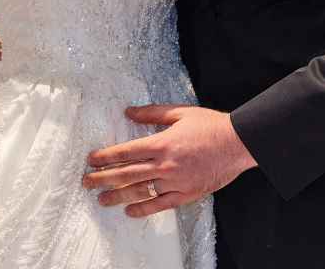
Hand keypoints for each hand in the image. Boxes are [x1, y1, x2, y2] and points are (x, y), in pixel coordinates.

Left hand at [82, 105, 256, 217]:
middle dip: (104, 178)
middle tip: (87, 182)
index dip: (106, 156)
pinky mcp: (186, 194)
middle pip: (127, 173)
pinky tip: (130, 211)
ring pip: (140, 192)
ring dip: (118, 196)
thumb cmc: (210, 125)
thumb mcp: (179, 112)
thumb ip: (152, 113)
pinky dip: (144, 209)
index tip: (91, 160)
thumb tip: (129, 112)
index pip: (126, 152)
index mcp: (162, 143)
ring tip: (102, 200)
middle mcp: (165, 164)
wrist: (237, 143)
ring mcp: (175, 181)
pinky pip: (161, 205)